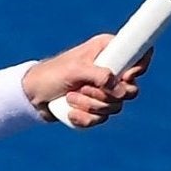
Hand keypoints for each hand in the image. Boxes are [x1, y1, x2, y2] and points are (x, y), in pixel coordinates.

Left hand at [24, 35, 144, 128]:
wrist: (30, 96)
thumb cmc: (50, 75)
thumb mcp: (74, 70)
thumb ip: (99, 76)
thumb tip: (120, 89)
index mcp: (108, 51)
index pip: (139, 54)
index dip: (139, 67)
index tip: (127, 76)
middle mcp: (110, 70)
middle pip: (131, 89)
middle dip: (106, 95)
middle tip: (84, 89)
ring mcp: (104, 91)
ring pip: (115, 107)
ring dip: (90, 106)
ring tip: (69, 97)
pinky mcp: (95, 108)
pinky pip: (101, 119)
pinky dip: (84, 118)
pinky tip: (69, 112)